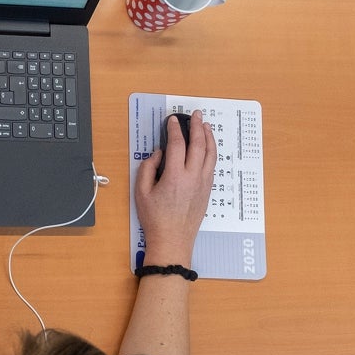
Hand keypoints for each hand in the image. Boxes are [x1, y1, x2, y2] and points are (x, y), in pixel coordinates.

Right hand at [134, 110, 216, 265]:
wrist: (172, 240)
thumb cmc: (155, 218)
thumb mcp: (142, 192)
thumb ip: (148, 168)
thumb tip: (159, 154)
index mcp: (174, 176)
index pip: (177, 145)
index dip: (174, 130)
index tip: (173, 120)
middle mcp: (192, 177)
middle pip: (198, 145)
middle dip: (197, 127)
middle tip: (195, 115)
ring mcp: (203, 183)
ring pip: (210, 154)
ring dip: (209, 137)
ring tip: (206, 125)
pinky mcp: (207, 190)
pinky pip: (212, 165)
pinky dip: (211, 152)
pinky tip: (208, 147)